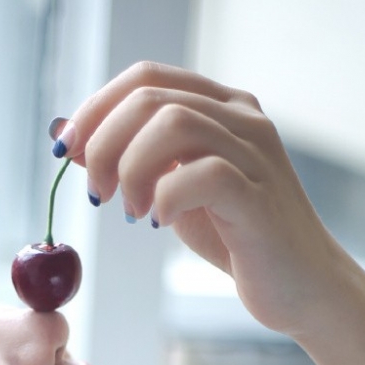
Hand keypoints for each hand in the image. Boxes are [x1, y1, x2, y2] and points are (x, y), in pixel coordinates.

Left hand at [51, 60, 349, 339]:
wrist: (299, 286)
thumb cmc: (235, 238)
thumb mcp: (173, 192)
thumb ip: (134, 161)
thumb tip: (72, 139)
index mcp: (220, 106)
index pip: (147, 77)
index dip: (96, 108)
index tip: (66, 151)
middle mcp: (241, 117)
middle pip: (151, 97)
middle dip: (105, 144)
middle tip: (98, 194)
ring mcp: (254, 153)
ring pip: (175, 124)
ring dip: (132, 169)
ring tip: (131, 212)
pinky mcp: (258, 197)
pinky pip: (203, 174)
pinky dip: (166, 196)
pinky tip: (160, 222)